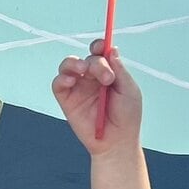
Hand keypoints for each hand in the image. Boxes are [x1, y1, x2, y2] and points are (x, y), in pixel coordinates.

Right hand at [51, 39, 141, 154]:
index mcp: (108, 73)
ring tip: (82, 70)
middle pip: (87, 58)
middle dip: (96, 63)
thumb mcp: (129, 90)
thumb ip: (119, 70)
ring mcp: (78, 88)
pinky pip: (58, 83)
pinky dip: (62, 78)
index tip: (102, 47)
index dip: (99, 46)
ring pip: (68, 65)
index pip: (100, 53)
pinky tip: (70, 80)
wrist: (116, 142)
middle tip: (107, 79)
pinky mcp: (67, 100)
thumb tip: (111, 49)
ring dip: (73, 62)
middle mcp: (92, 78)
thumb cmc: (127, 117)